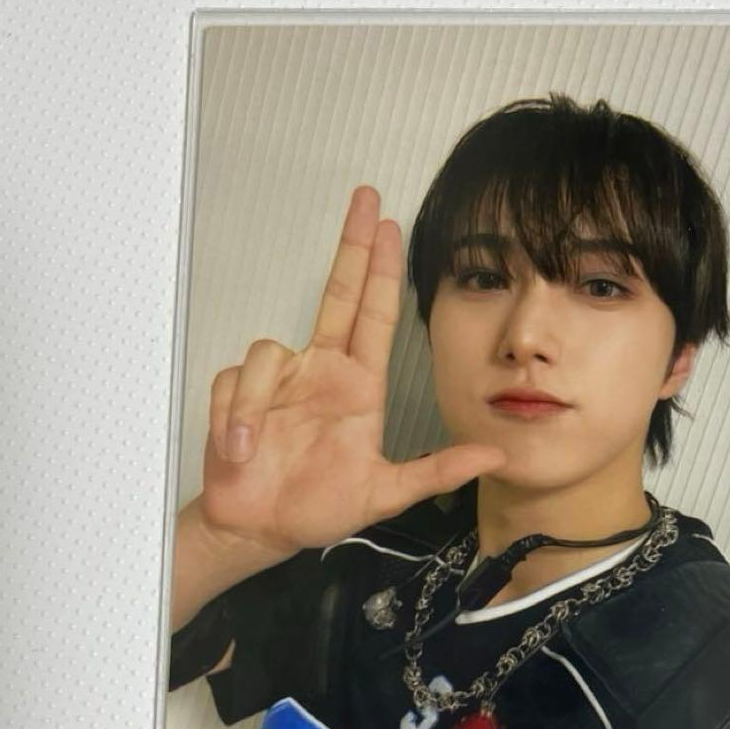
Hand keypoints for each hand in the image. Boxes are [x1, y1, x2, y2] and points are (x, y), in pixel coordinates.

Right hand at [198, 186, 504, 555]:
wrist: (260, 529)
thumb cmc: (320, 506)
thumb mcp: (385, 494)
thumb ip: (436, 473)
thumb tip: (495, 457)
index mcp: (357, 385)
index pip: (374, 315)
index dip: (381, 270)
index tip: (391, 226)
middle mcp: (320, 370)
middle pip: (337, 292)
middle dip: (351, 245)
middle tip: (366, 199)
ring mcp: (279, 378)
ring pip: (268, 352)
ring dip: (256, 404)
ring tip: (252, 449)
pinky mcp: (239, 391)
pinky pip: (235, 384)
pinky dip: (234, 418)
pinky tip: (239, 449)